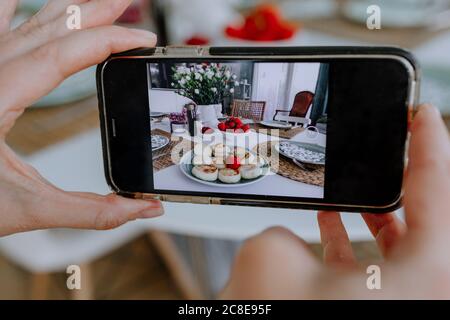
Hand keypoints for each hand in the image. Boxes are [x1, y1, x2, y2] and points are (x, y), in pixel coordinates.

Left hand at [0, 0, 161, 236]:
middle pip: (47, 28)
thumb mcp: (27, 208)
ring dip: (64, 10)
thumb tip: (142, 208)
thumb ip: (92, 211)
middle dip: (94, 12)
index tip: (141, 38)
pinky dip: (13, 8)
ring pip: (24, 23)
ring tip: (94, 2)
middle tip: (128, 3)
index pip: (62, 54)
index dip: (108, 40)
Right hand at [222, 104, 449, 298]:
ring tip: (361, 186)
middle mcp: (421, 293)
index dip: (431, 146)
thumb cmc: (285, 318)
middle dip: (409, 180)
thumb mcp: (273, 261)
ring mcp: (399, 304)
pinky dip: (358, 242)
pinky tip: (332, 223)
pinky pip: (380, 269)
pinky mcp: (374, 312)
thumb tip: (288, 243)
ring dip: (380, 214)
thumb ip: (282, 234)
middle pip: (429, 221)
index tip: (423, 116)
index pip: (440, 193)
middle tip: (396, 148)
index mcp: (422, 279)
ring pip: (405, 248)